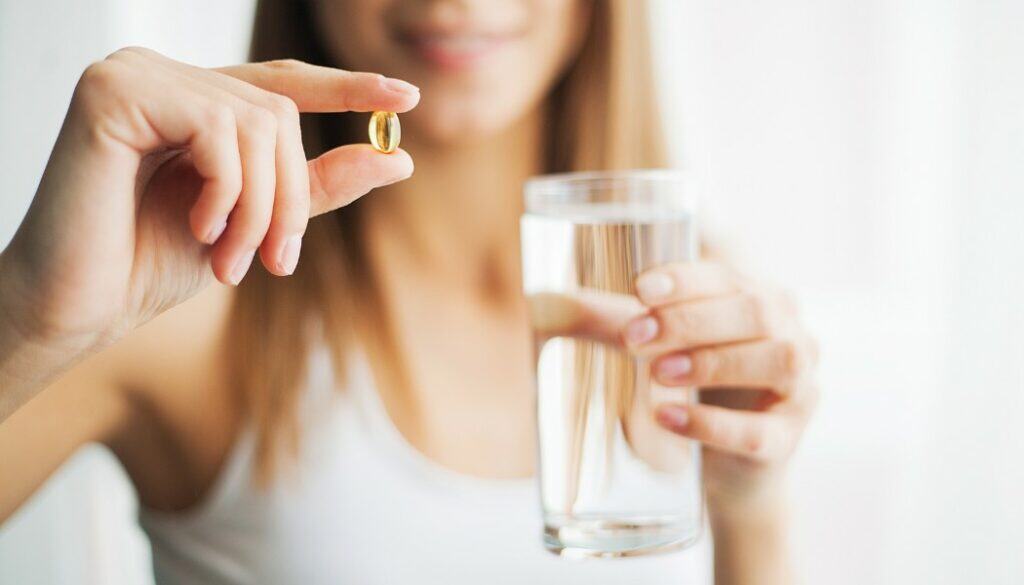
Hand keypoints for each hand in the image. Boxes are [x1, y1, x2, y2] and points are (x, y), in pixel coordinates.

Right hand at [0, 47, 418, 352]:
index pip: (282, 83)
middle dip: (290, 197)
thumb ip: (316, 188)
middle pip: (279, 113)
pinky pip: (218, 130)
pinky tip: (199, 229)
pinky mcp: (113, 92)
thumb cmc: (152, 262)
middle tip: (278, 262)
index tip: (405, 97)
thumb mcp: (254, 223)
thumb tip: (397, 159)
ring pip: (257, 123)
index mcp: (192, 99)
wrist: (79, 305)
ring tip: (232, 259)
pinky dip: (226, 192)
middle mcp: (163, 75)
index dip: (346, 89)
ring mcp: (135, 75)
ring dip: (261, 208)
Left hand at [624, 262, 818, 512]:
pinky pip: (758, 431)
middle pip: (755, 313)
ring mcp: (800, 389)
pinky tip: (669, 419)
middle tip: (634, 338)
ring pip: (775, 362)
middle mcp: (793, 336)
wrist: (726, 465)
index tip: (639, 289)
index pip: (728, 277)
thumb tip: (553, 303)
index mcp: (762, 301)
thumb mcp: (662, 347)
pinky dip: (710, 423)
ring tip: (658, 373)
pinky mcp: (787, 440)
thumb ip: (618, 322)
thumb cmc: (698, 387)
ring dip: (712, 363)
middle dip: (690, 321)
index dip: (686, 280)